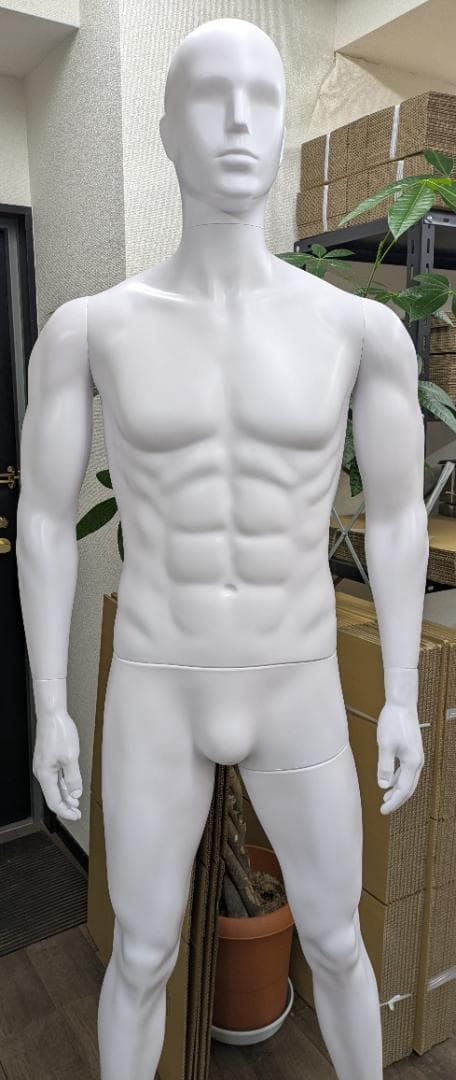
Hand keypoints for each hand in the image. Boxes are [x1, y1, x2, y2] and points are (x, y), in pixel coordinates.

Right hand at [33, 709, 82, 820]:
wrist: (52, 715)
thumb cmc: (59, 732)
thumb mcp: (71, 758)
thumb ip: (73, 778)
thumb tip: (75, 794)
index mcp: (45, 774)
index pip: (54, 801)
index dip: (66, 811)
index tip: (76, 816)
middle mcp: (42, 772)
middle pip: (53, 796)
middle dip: (66, 805)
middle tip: (77, 812)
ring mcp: (44, 765)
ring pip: (54, 786)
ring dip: (66, 795)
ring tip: (76, 801)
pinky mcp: (47, 759)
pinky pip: (55, 777)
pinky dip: (63, 784)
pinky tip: (71, 786)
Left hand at [376, 701, 423, 815]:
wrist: (401, 705)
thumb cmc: (393, 722)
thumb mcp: (385, 745)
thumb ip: (384, 767)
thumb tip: (384, 785)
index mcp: (412, 762)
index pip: (403, 790)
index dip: (394, 802)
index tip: (383, 810)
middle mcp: (418, 761)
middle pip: (409, 788)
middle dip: (397, 799)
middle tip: (384, 808)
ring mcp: (416, 756)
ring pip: (408, 780)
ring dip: (398, 789)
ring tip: (386, 797)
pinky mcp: (412, 751)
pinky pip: (407, 771)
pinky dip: (399, 779)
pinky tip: (390, 780)